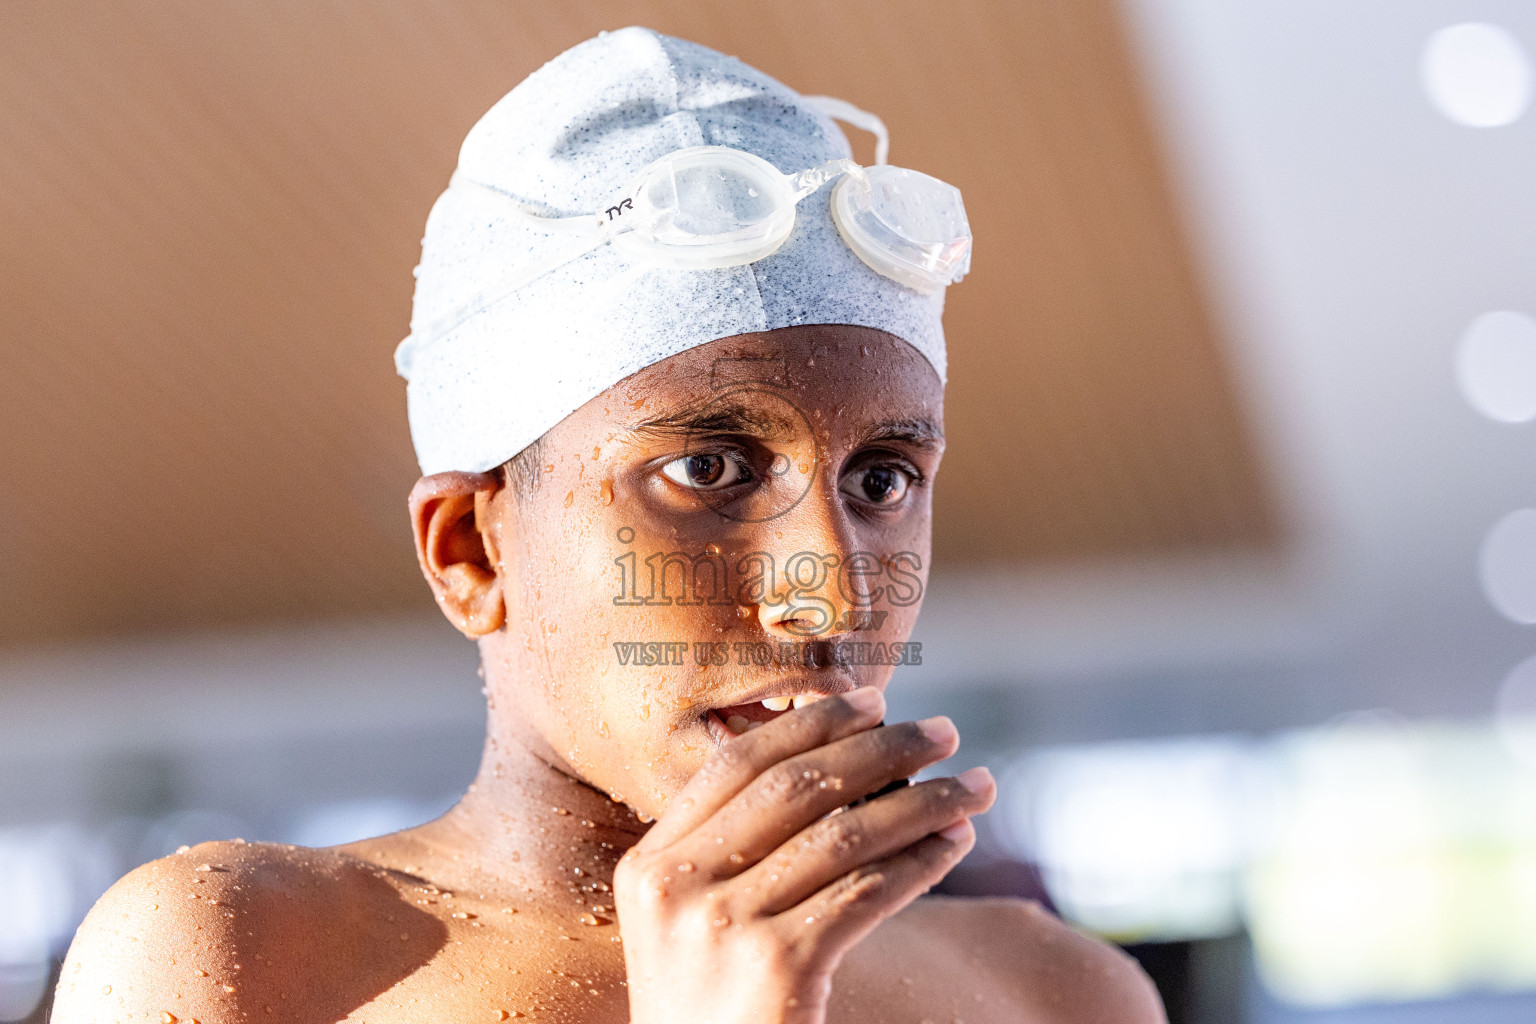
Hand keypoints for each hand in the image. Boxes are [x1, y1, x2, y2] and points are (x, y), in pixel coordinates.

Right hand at [614, 687, 994, 1023]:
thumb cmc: (713, 1015)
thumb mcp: (693, 928)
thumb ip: (735, 855)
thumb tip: (848, 765)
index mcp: (647, 866)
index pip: (737, 763)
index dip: (810, 723)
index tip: (872, 700)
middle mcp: (676, 890)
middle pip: (796, 786)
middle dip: (882, 748)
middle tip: (945, 731)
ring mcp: (723, 929)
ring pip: (844, 836)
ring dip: (923, 803)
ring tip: (976, 788)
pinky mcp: (778, 970)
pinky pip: (867, 894)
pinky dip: (920, 862)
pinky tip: (954, 846)